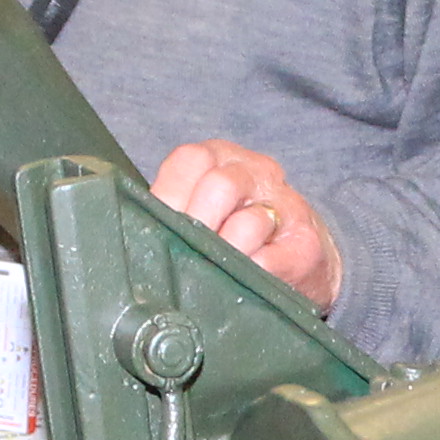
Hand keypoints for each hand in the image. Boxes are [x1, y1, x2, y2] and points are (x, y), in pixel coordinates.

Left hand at [152, 137, 342, 311]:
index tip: (165, 228)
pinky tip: (244, 282)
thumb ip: (170, 210)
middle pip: (219, 186)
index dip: (170, 196)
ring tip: (218, 272)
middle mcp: (258, 172)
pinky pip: (269, 261)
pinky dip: (249, 276)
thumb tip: (133, 230)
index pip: (189, 160)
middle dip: (197, 228)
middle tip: (190, 255)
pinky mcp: (306, 244)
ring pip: (247, 225)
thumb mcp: (201, 209)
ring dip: (225, 255)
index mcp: (222, 157)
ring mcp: (287, 205)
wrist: (302, 259)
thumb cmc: (235, 233)